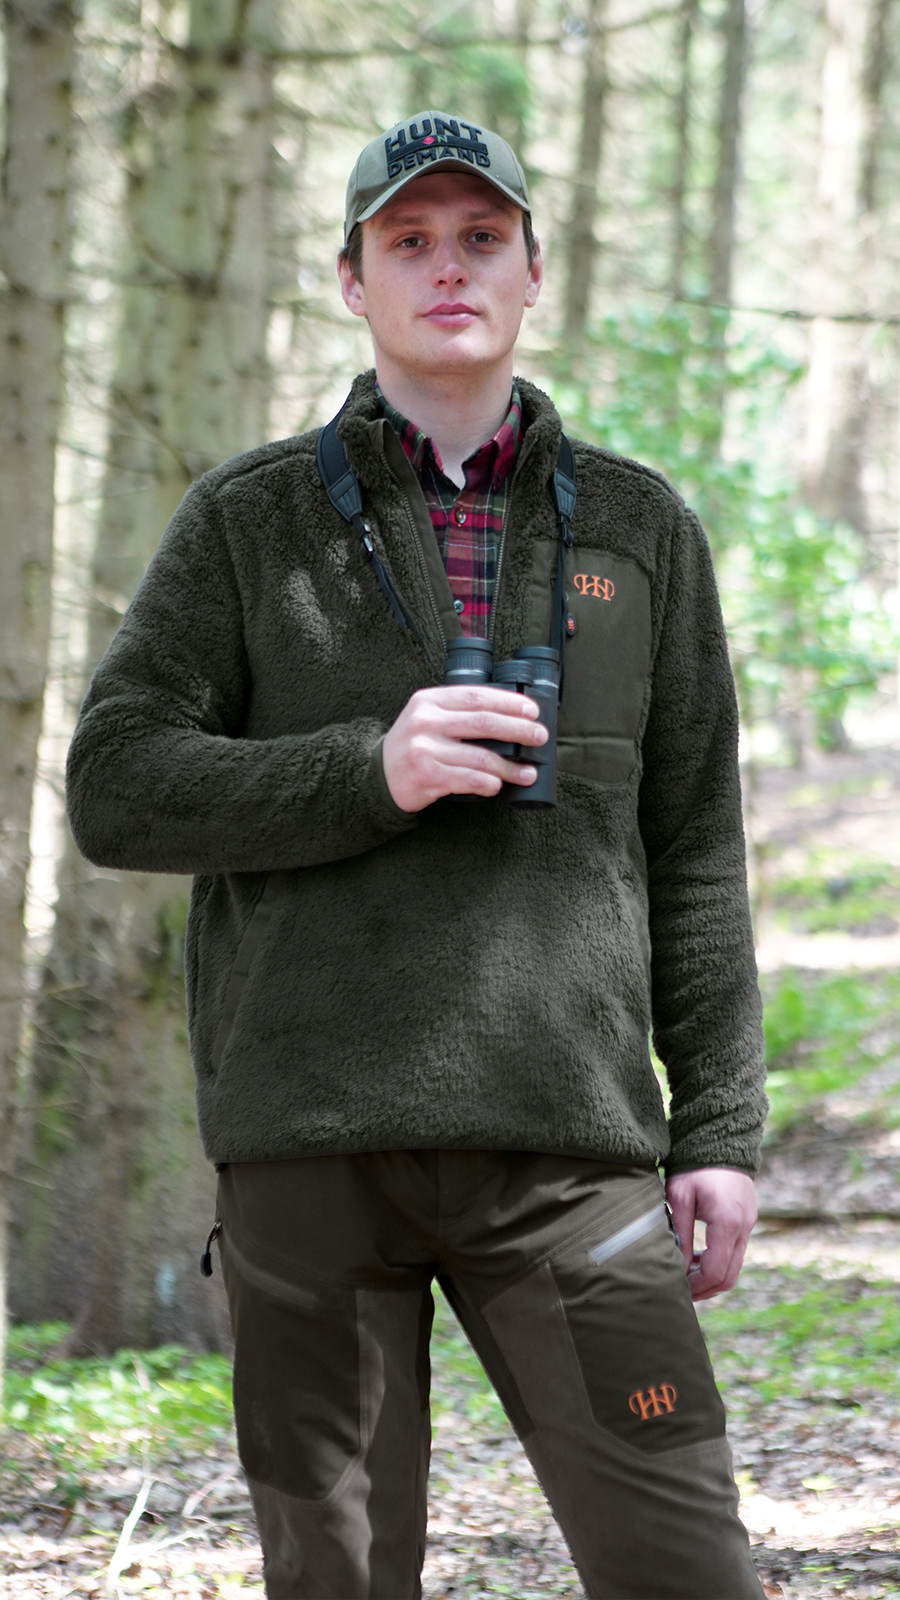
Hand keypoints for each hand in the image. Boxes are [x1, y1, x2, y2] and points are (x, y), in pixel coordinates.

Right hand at [382, 685, 548, 812]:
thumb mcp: (427, 717)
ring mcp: (424, 749)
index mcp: (429, 701)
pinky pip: (468, 780)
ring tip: (529, 772)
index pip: (477, 696)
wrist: (378, 775)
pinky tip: (499, 785)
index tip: (532, 711)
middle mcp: (426, 721)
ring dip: (510, 766)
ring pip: (480, 757)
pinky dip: (489, 783)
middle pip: (484, 722)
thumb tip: (510, 717)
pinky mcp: (426, 775)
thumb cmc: (412, 746)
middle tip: (539, 737)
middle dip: (519, 730)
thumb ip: (457, 712)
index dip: (509, 703)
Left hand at [665, 1168, 756, 1300]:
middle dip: (706, 1289)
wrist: (720, 1140)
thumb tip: (678, 1267)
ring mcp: (749, 1224)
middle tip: (682, 1291)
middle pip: (729, 1276)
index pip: (715, 1271)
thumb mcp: (679, 1197)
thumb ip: (680, 1233)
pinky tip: (698, 1258)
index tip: (677, 1287)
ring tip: (687, 1276)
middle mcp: (744, 1227)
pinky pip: (736, 1251)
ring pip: (735, 1266)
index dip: (696, 1286)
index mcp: (727, 1223)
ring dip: (712, 1276)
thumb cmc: (694, 1167)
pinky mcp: (748, 1220)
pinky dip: (720, 1261)